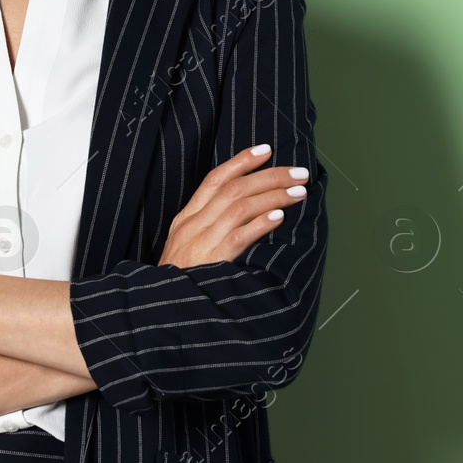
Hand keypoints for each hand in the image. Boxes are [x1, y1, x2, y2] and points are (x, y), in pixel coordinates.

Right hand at [157, 145, 307, 268]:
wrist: (163, 313)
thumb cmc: (180, 282)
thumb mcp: (185, 247)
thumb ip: (208, 226)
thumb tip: (246, 209)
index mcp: (186, 219)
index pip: (215, 179)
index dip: (241, 161)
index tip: (266, 150)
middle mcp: (192, 226)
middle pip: (234, 189)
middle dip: (270, 176)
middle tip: (299, 173)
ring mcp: (200, 243)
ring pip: (240, 208)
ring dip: (273, 197)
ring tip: (298, 193)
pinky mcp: (211, 263)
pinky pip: (238, 237)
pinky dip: (260, 225)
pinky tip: (279, 218)